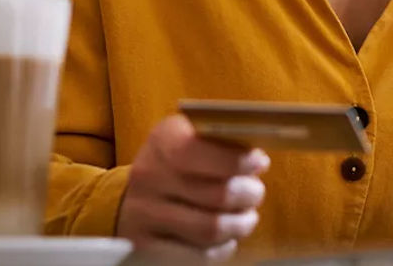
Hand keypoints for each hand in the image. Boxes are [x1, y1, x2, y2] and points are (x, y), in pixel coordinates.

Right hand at [117, 114, 268, 261]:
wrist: (132, 197)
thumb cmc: (176, 163)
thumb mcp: (191, 138)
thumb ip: (221, 141)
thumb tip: (257, 158)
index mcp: (164, 140)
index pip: (201, 151)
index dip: (238, 161)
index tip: (260, 163)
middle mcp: (149, 176)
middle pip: (217, 194)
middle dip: (249, 195)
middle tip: (255, 192)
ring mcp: (144, 214)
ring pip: (210, 229)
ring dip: (239, 224)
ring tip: (246, 217)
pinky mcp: (146, 247)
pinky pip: (198, 255)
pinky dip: (222, 248)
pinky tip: (226, 237)